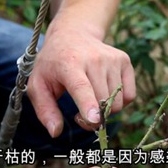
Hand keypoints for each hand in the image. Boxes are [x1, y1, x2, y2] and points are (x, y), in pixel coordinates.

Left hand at [27, 21, 135, 136]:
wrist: (73, 34)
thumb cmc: (53, 64)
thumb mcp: (38, 84)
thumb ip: (45, 110)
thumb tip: (55, 132)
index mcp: (69, 64)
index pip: (82, 87)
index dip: (88, 105)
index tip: (95, 120)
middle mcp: (94, 59)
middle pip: (103, 102)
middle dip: (93, 118)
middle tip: (79, 114)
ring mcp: (112, 58)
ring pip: (118, 102)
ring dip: (106, 110)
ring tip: (91, 100)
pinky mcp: (124, 60)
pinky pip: (129, 95)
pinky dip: (119, 101)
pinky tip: (105, 92)